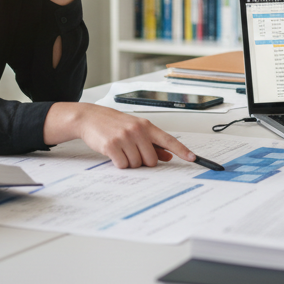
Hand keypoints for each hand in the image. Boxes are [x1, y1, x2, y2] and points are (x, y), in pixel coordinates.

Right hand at [44, 102, 195, 168]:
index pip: (168, 140)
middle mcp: (137, 130)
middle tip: (133, 152)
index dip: (182, 150)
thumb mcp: (136, 129)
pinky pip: (123, 165)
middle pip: (152, 160)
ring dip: (130, 162)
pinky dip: (119, 164)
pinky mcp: (111, 145)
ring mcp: (124, 137)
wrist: (91, 117)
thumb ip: (153, 144)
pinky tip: (114, 154)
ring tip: (122, 150)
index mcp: (146, 126)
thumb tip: (168, 156)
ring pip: (137, 164)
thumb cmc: (115, 124)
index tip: (193, 158)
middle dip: (144, 161)